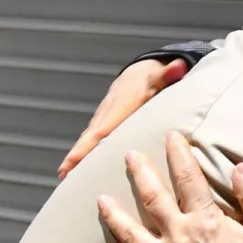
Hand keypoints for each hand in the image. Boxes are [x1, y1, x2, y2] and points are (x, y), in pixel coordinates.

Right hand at [58, 57, 188, 177]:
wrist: (140, 72)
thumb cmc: (153, 77)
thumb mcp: (162, 74)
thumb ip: (170, 72)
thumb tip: (179, 66)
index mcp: (121, 104)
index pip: (104, 127)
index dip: (90, 144)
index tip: (76, 158)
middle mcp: (108, 112)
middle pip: (90, 136)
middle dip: (76, 154)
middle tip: (63, 173)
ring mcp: (104, 117)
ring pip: (89, 138)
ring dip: (77, 156)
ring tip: (66, 176)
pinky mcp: (105, 122)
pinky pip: (94, 139)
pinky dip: (84, 152)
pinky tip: (78, 168)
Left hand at [92, 132, 242, 242]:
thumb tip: (240, 167)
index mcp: (205, 221)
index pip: (188, 179)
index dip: (178, 155)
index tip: (171, 136)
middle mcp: (179, 238)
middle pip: (152, 200)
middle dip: (140, 174)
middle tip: (128, 156)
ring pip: (131, 236)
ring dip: (114, 217)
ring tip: (101, 200)